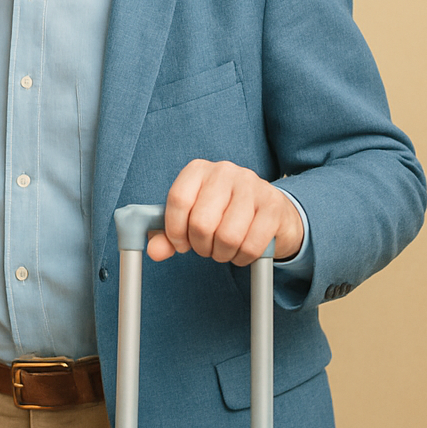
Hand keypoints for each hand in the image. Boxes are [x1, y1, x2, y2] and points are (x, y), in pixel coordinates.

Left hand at [146, 159, 303, 265]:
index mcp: (198, 169)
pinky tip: (241, 252)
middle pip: (201, 222)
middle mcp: (224, 171)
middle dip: (201, 245)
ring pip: (227, 236)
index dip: (174, 230)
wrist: (271, 210)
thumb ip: (169, 235)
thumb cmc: (224, 213)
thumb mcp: (192, 217)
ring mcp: (252, 186)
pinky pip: (251, 245)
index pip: (178, 200)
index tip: (180, 244)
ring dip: (222, 254)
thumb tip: (154, 251)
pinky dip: (242, 258)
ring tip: (223, 249)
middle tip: (206, 248)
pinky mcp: (273, 206)